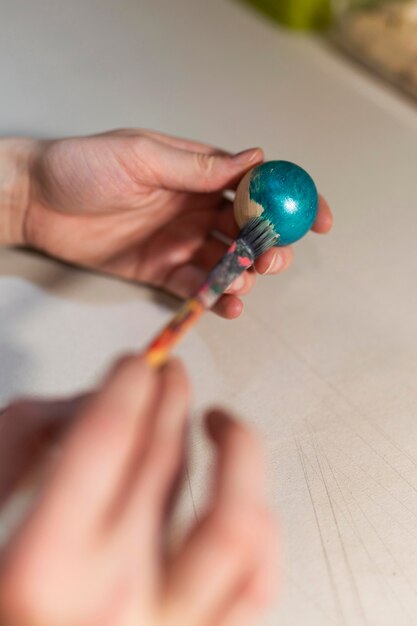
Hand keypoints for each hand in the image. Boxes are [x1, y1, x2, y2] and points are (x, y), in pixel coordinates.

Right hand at [0, 356, 276, 625]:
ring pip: (236, 521)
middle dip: (169, 397)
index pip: (109, 437)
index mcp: (45, 568)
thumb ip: (27, 441)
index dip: (130, 383)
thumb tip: (95, 400)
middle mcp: (114, 599)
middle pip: (164, 459)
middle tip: (169, 376)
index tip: (138, 365)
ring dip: (237, 452)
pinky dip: (261, 524)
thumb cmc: (7, 597)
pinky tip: (243, 493)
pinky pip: (257, 580)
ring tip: (222, 422)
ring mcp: (167, 625)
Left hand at [2, 130, 331, 317]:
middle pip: (250, 230)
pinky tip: (228, 305)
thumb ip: (198, 166)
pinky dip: (216, 298)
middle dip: (270, 246)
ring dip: (245, 275)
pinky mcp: (161, 271)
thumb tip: (254, 160)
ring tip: (243, 283)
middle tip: (269, 259)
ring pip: (228, 263)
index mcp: (197, 174)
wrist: (37, 202)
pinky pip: (197, 288)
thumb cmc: (84, 168)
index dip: (292, 199)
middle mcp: (195, 209)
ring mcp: (180, 242)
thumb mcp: (142, 156)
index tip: (318, 219)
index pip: (256, 185)